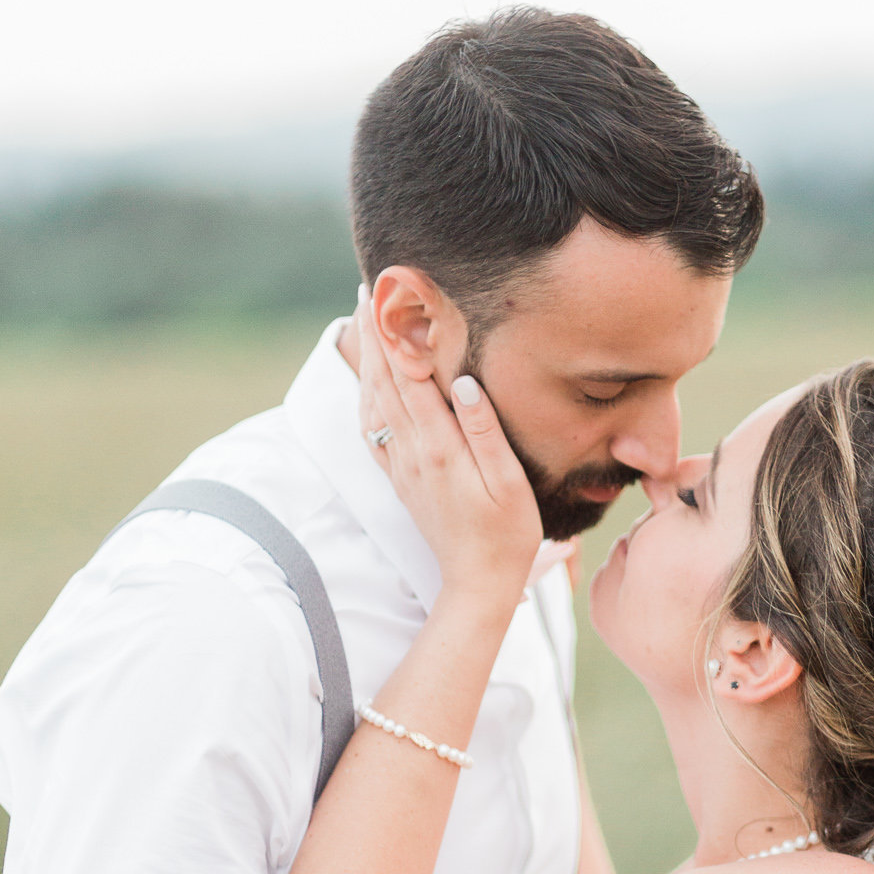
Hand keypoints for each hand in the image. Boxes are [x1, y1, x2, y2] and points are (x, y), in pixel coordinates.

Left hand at [357, 296, 541, 600]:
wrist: (477, 581)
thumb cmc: (507, 531)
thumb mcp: (509, 482)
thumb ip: (486, 430)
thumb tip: (466, 381)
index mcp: (439, 447)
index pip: (409, 378)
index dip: (396, 334)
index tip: (388, 296)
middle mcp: (412, 453)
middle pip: (385, 382)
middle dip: (375, 335)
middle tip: (367, 292)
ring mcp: (402, 466)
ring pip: (375, 403)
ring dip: (368, 361)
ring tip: (365, 324)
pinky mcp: (401, 479)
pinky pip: (374, 430)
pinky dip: (367, 398)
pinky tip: (368, 384)